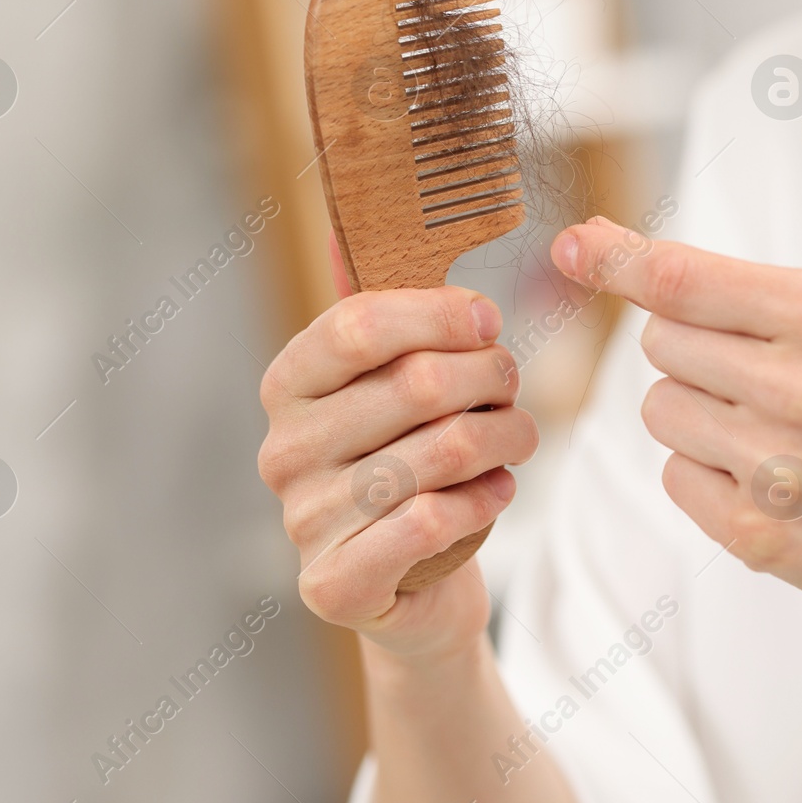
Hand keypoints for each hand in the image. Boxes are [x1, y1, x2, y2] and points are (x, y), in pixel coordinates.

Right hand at [257, 235, 538, 660]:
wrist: (410, 583)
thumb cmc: (406, 461)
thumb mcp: (388, 380)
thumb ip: (376, 308)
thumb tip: (345, 219)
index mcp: (289, 384)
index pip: (357, 324)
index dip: (437, 314)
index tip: (488, 320)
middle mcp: (283, 450)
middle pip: (413, 385)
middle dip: (487, 378)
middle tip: (513, 386)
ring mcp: (304, 520)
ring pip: (436, 451)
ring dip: (502, 439)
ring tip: (518, 437)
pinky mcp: (334, 583)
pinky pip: (430, 520)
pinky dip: (483, 499)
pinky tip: (496, 491)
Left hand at [550, 217, 801, 630]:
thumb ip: (731, 285)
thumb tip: (590, 245)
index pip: (682, 280)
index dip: (615, 259)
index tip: (571, 246)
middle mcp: (800, 389)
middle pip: (662, 343)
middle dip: (696, 352)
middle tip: (763, 376)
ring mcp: (777, 468)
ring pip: (660, 408)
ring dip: (697, 412)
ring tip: (772, 430)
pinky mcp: (756, 533)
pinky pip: (674, 473)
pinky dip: (706, 472)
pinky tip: (770, 479)